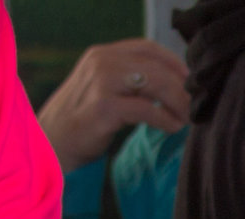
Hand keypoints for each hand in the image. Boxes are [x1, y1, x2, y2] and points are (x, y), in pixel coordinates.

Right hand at [36, 40, 190, 172]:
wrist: (50, 145)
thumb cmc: (80, 122)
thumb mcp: (103, 91)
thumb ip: (128, 81)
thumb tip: (171, 86)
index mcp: (102, 54)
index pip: (148, 47)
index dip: (174, 63)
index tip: (190, 82)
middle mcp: (102, 62)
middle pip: (156, 66)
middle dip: (181, 87)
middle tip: (194, 107)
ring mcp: (101, 83)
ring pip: (155, 83)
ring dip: (177, 102)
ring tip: (186, 119)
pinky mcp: (104, 107)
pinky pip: (146, 109)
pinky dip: (165, 120)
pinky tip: (172, 128)